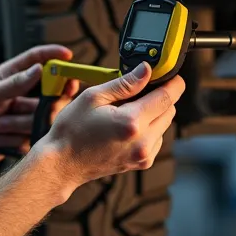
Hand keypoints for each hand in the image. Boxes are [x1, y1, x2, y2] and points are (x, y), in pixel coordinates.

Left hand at [0, 44, 78, 169]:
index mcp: (10, 76)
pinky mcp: (25, 134)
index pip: (36, 59)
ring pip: (42, 117)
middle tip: (26, 109)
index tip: (68, 55)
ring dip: (20, 124)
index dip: (53, 55)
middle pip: (50, 92)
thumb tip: (39, 69)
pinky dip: (16, 139)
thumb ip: (14, 84)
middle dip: (39, 104)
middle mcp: (20, 93)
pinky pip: (34, 136)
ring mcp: (24, 114)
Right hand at [34, 62, 184, 198]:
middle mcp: (143, 141)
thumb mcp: (93, 97)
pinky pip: (157, 139)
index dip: (173, 82)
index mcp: (131, 122)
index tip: (169, 75)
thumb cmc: (72, 131)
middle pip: (169, 110)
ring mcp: (143, 155)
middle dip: (158, 97)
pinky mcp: (142, 162)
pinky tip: (127, 128)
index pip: (167, 97)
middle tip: (136, 93)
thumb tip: (146, 70)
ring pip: (165, 124)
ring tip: (126, 113)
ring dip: (153, 114)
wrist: (63, 164)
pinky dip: (149, 129)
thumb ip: (124, 83)